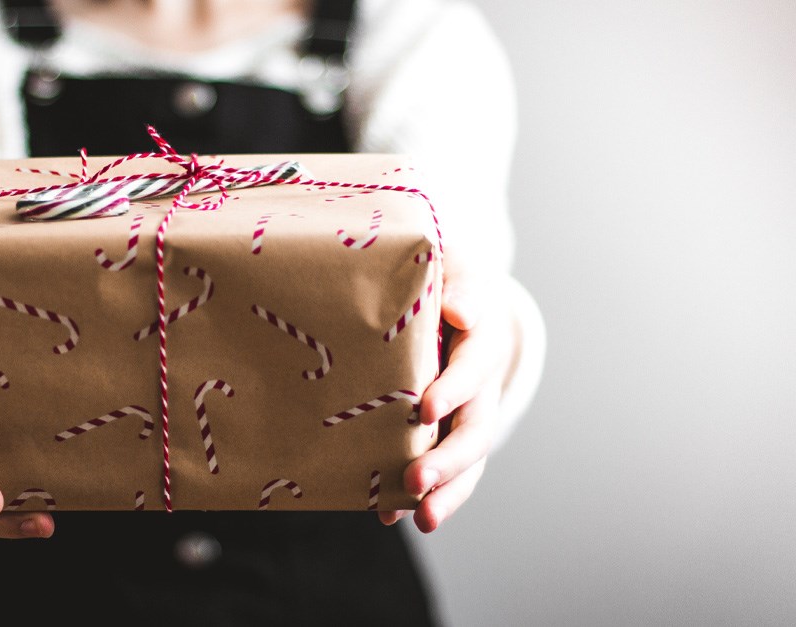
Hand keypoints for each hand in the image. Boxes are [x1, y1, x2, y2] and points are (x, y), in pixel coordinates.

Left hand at [379, 249, 517, 532]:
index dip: (453, 388)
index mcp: (482, 341)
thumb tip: (459, 312)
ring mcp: (467, 416)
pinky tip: (390, 515)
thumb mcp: (453, 270)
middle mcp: (482, 387)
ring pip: (466, 462)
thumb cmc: (444, 281)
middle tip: (416, 481)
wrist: (455, 303)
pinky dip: (421, 496)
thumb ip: (457, 287)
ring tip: (422, 520)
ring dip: (446, 492)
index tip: (425, 409)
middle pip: (474, 429)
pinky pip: (443, 473)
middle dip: (448, 459)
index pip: (473, 367)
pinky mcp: (446, 435)